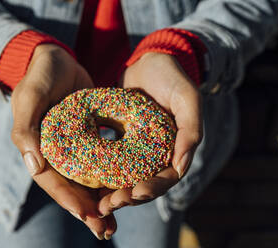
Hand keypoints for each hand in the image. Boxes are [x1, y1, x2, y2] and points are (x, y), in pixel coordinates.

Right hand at [10, 44, 115, 239]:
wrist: (56, 60)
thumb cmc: (40, 75)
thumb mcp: (31, 95)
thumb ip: (26, 128)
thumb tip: (33, 164)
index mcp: (38, 149)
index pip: (52, 181)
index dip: (68, 200)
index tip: (87, 215)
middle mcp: (55, 155)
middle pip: (71, 188)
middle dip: (88, 211)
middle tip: (106, 230)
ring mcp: (73, 149)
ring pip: (87, 181)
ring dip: (100, 202)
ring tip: (115, 223)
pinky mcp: (88, 140)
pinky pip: (100, 163)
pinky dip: (109, 178)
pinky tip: (125, 189)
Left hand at [98, 52, 202, 215]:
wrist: (151, 60)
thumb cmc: (172, 77)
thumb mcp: (187, 99)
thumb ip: (191, 130)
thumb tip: (181, 167)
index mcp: (175, 150)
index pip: (164, 179)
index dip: (148, 190)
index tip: (130, 195)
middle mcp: (157, 154)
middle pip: (142, 184)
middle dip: (126, 198)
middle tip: (106, 206)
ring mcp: (138, 149)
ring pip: (125, 178)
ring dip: (112, 192)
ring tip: (95, 202)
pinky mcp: (122, 140)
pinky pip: (112, 160)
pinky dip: (102, 172)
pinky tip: (87, 179)